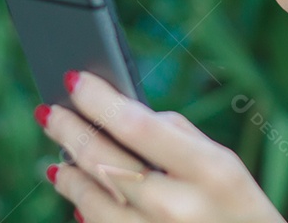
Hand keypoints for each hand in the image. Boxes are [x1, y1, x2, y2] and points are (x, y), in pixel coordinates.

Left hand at [36, 70, 285, 222]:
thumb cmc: (239, 207)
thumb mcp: (226, 164)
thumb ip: (179, 136)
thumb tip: (124, 116)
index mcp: (209, 171)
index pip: (139, 126)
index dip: (99, 100)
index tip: (74, 79)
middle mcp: (179, 208)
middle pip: (105, 162)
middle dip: (70, 131)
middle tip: (48, 111)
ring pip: (91, 201)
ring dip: (68, 174)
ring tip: (57, 157)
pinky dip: (83, 208)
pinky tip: (78, 193)